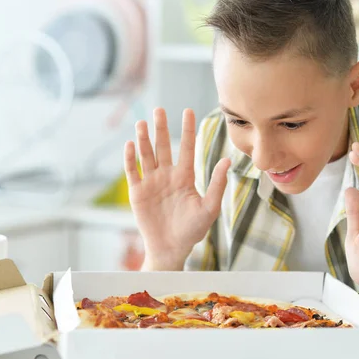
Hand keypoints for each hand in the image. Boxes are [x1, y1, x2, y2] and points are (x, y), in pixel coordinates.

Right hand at [124, 108, 230, 269]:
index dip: (186, 130)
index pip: (185, 148)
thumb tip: (227, 160)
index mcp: (184, 177)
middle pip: (162, 146)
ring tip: (142, 122)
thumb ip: (217, 184)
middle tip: (159, 110)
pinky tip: (130, 144)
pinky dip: (130, 158)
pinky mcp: (137, 193)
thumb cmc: (192, 231)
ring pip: (146, 155)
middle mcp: (167, 175)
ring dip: (144, 139)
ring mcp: (151, 183)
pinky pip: (133, 172)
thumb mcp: (209, 208)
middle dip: (161, 128)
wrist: (171, 248)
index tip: (188, 111)